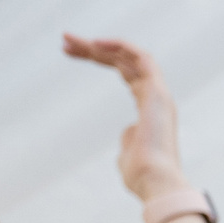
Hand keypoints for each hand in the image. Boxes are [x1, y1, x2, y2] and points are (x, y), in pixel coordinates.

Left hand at [62, 34, 188, 201]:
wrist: (154, 182)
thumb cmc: (139, 176)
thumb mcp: (127, 154)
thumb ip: (127, 140)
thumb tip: (126, 135)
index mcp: (149, 109)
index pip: (125, 74)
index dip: (98, 59)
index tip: (68, 53)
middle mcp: (156, 97)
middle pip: (123, 62)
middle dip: (93, 49)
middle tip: (64, 40)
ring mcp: (159, 94)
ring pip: (130, 57)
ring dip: (100, 46)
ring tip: (69, 40)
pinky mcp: (158, 93)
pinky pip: (142, 59)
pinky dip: (120, 47)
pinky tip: (95, 44)